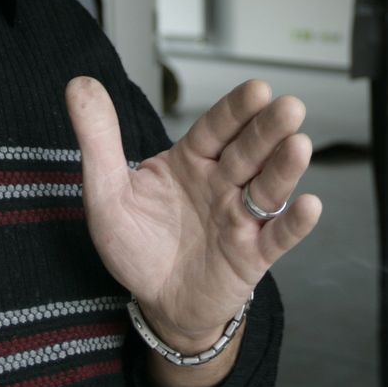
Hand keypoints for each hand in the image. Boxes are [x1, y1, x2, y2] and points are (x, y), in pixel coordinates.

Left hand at [65, 76, 321, 346]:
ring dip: (285, 168)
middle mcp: (223, 183)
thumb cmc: (137, 244)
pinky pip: (278, 238)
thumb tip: (78, 84)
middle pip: (249, 151)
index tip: (257, 88)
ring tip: (299, 146)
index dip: (236, 109)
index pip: (217, 128)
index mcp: (192, 161)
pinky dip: (294, 223)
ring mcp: (241, 218)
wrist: (158, 302)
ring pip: (268, 188)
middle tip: (288, 107)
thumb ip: (98, 139)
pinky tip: (309, 206)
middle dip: (269, 129)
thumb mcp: (107, 192)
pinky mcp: (252, 255)